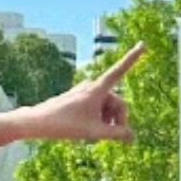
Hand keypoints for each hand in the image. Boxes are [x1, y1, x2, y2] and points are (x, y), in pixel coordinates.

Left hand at [24, 43, 145, 146]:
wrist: (37, 123)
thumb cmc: (64, 125)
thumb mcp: (94, 132)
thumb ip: (117, 134)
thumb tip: (133, 137)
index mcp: (97, 89)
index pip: (120, 71)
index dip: (133, 58)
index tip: (143, 43)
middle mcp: (92, 86)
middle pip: (117, 102)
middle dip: (118, 119)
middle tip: (114, 137)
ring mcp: (85, 92)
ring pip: (107, 107)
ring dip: (107, 122)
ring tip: (94, 136)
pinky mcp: (79, 99)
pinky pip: (97, 109)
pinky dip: (98, 120)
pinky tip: (88, 132)